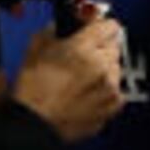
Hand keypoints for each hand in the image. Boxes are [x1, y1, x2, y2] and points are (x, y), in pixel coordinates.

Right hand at [13, 13, 129, 140]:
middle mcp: (101, 65)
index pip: (110, 26)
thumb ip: (53, 30)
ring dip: (104, 70)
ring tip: (81, 80)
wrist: (35, 124)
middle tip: (83, 57)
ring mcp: (110, 86)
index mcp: (83, 48)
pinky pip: (117, 90)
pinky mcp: (114, 105)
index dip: (101, 26)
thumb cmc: (32, 91)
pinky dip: (106, 91)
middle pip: (114, 46)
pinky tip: (87, 94)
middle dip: (100, 49)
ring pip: (116, 68)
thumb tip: (62, 25)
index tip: (97, 29)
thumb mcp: (35, 49)